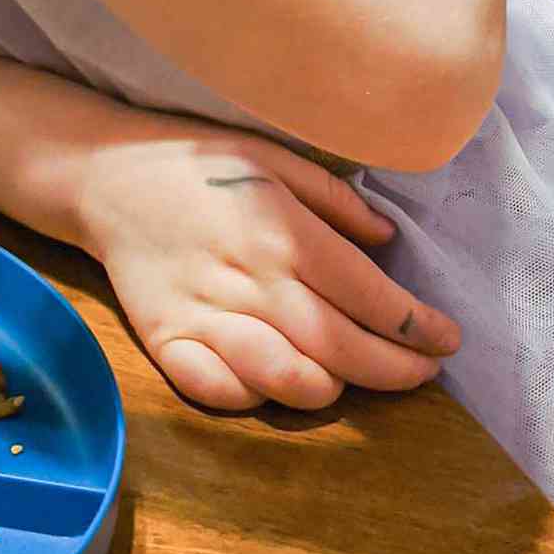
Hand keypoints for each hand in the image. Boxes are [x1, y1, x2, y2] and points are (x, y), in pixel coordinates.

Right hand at [75, 111, 461, 410]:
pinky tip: (277, 381)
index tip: (447, 339)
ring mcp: (204, 314)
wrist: (105, 175)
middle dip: (398, 370)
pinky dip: (257, 397)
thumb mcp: (273, 156)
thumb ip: (335, 199)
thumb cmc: (198, 163)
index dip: (419, 326)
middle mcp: (249, 279)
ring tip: (350, 377)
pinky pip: (220, 391)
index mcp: (282, 231)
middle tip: (424, 372)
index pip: (370, 296)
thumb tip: (388, 242)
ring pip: (288, 380)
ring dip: (333, 389)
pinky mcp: (166, 339)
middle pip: (343, 347)